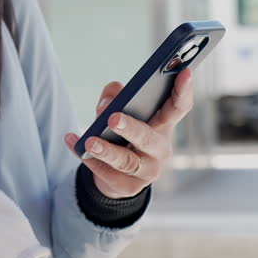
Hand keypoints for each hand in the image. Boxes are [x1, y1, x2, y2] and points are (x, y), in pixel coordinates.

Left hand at [65, 69, 194, 198]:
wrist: (117, 176)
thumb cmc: (122, 136)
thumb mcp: (121, 113)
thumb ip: (115, 98)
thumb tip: (107, 103)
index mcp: (163, 126)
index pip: (179, 107)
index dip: (183, 91)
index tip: (184, 72)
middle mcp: (160, 149)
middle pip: (148, 138)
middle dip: (131, 128)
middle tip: (113, 118)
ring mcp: (146, 171)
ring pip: (126, 161)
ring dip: (106, 150)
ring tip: (89, 141)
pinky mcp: (128, 186)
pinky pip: (106, 172)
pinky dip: (87, 158)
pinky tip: (72, 142)